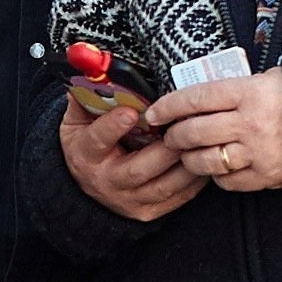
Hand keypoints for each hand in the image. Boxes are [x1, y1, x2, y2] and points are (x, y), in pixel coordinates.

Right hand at [59, 87, 204, 221]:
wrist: (86, 186)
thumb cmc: (87, 146)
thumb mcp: (76, 122)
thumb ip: (84, 97)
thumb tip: (89, 69)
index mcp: (86, 155)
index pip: (97, 140)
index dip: (112, 127)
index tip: (130, 111)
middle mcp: (107, 181)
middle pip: (138, 169)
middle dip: (165, 149)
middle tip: (185, 128)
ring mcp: (129, 200)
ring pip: (164, 186)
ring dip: (186, 165)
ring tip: (202, 143)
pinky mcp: (149, 211)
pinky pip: (178, 198)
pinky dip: (195, 181)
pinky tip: (206, 161)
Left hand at [147, 67, 281, 192]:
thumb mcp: (268, 79)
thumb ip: (235, 88)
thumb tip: (197, 98)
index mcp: (249, 92)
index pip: (194, 98)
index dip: (167, 106)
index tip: (154, 113)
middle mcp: (250, 122)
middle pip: (193, 132)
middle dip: (174, 136)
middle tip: (171, 136)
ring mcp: (258, 151)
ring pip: (205, 160)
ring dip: (190, 159)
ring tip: (190, 154)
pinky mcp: (267, 175)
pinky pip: (228, 181)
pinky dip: (217, 177)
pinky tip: (218, 168)